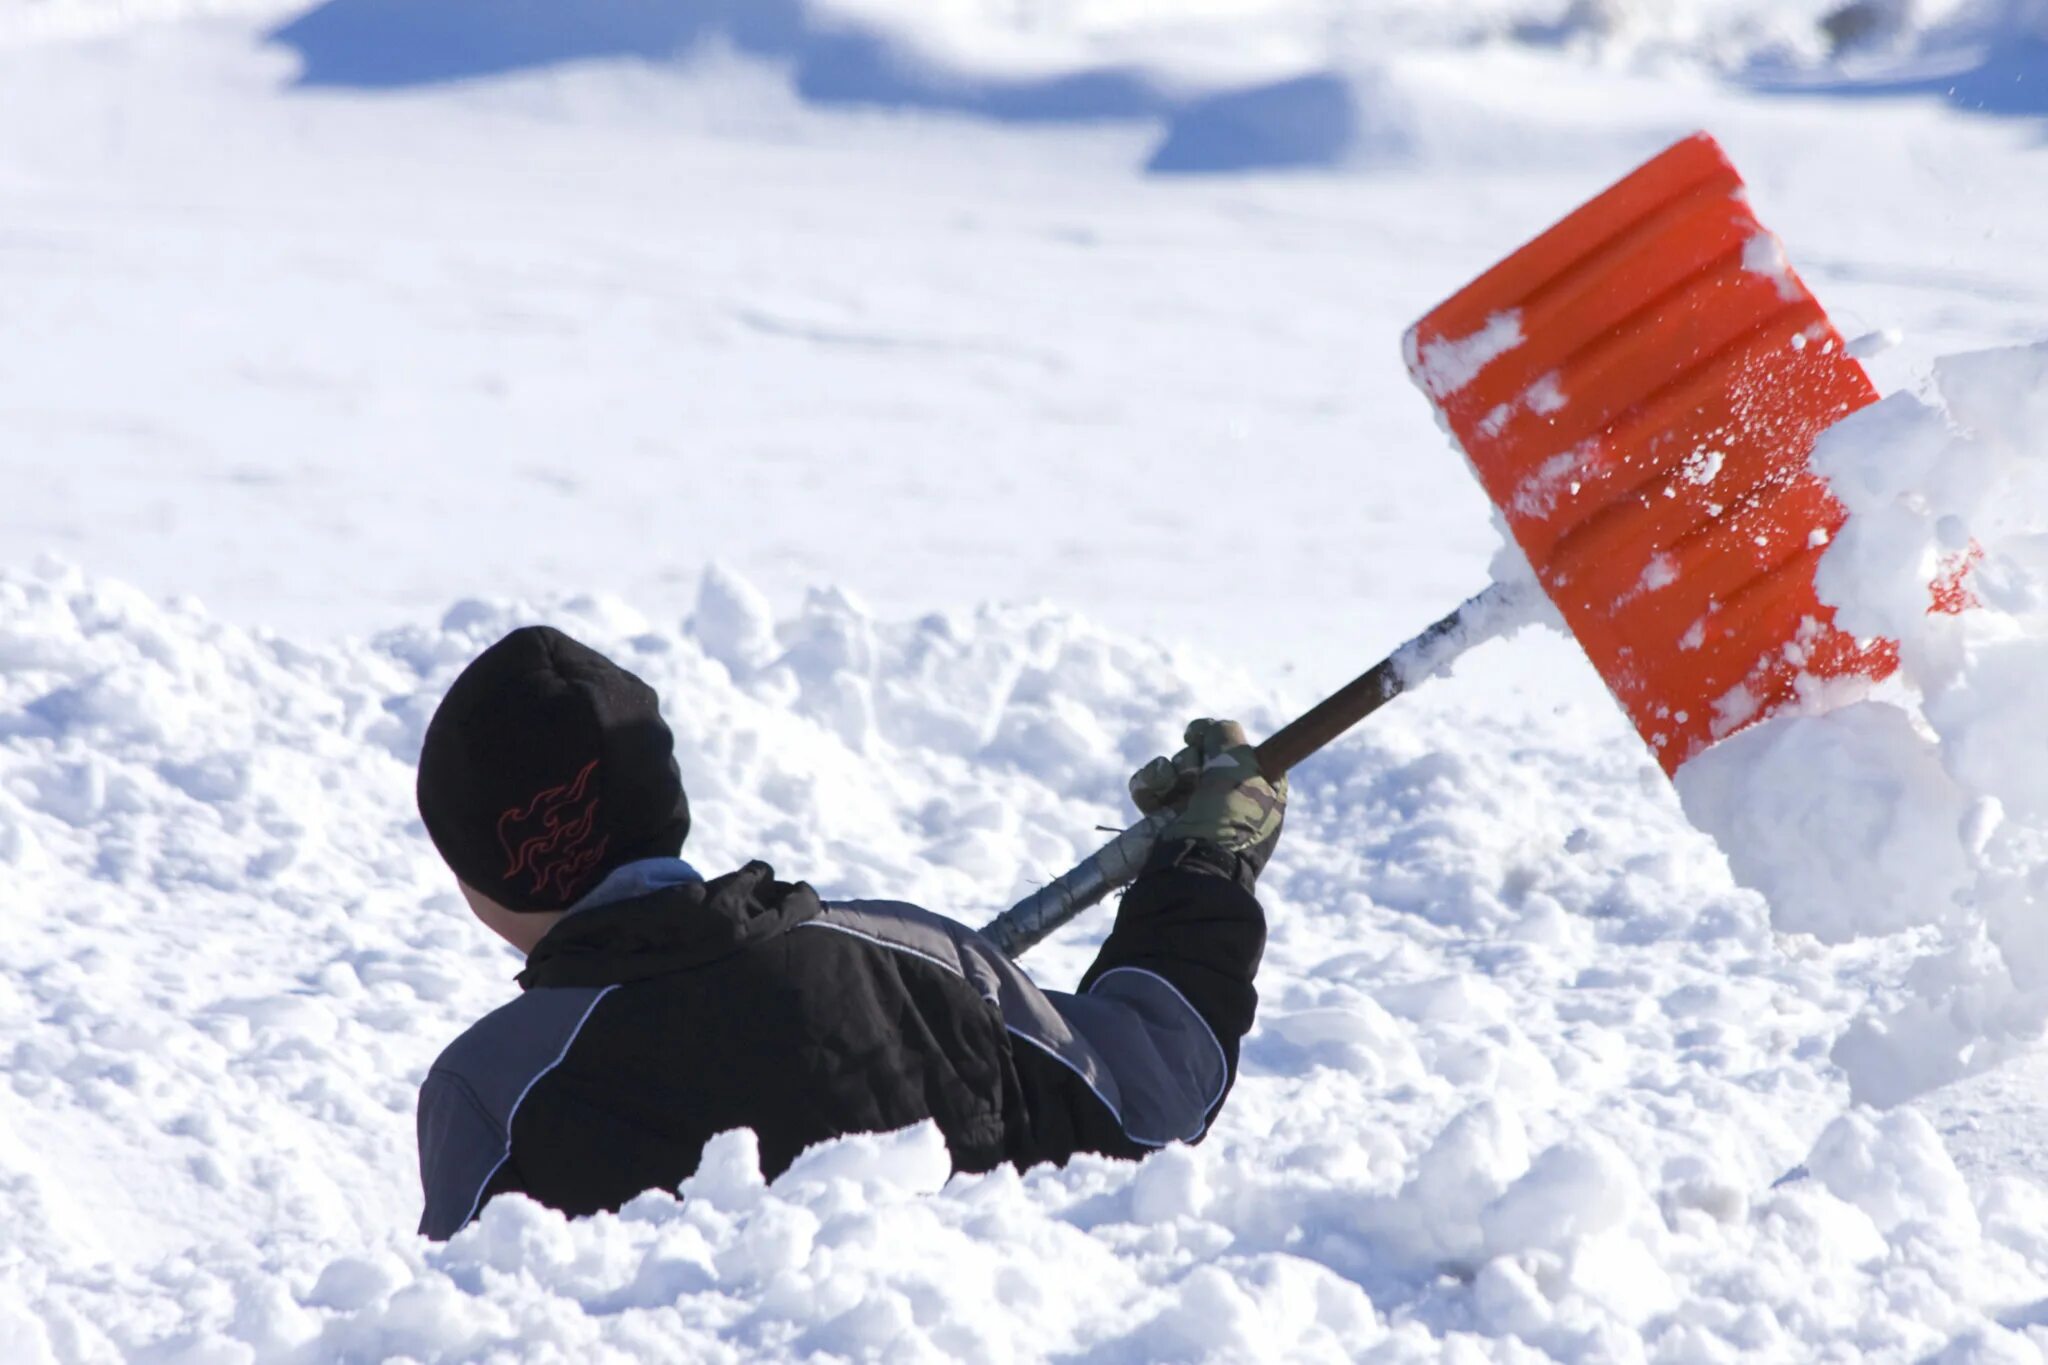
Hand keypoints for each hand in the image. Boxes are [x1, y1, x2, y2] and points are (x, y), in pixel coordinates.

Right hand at [1128, 718, 1286, 878]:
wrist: (1196, 869)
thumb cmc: (1228, 819)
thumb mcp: (1239, 766)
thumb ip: (1225, 735)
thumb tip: (1204, 730)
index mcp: (1263, 792)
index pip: (1243, 751)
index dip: (1220, 741)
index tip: (1200, 738)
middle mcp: (1232, 801)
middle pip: (1205, 756)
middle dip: (1191, 760)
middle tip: (1193, 776)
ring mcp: (1199, 812)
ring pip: (1175, 769)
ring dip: (1166, 773)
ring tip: (1168, 788)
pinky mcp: (1168, 822)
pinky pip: (1153, 788)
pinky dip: (1148, 787)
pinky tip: (1151, 798)